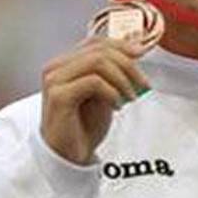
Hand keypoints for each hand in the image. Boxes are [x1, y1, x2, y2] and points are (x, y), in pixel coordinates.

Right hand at [39, 37, 150, 164]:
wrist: (69, 155)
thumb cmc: (84, 125)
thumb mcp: (104, 91)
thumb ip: (112, 71)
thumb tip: (135, 51)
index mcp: (65, 63)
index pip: (95, 42)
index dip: (122, 45)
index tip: (142, 55)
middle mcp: (56, 68)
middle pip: (100, 50)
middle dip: (129, 65)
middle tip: (143, 84)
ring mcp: (55, 81)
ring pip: (98, 62)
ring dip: (123, 79)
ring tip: (131, 97)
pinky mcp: (58, 96)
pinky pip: (94, 82)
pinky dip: (112, 92)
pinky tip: (117, 106)